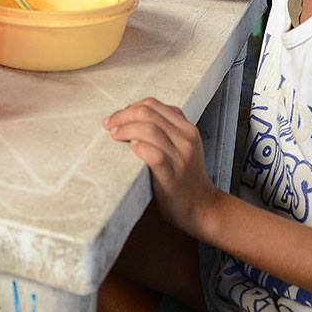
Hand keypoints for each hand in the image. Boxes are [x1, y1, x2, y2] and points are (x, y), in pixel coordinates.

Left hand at [103, 98, 219, 234]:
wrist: (202, 207)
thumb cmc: (185, 177)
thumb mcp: (182, 147)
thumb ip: (165, 130)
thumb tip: (130, 117)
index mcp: (187, 128)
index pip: (153, 104)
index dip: (130, 107)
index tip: (116, 117)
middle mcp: (186, 139)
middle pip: (148, 113)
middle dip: (122, 116)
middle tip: (108, 125)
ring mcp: (181, 157)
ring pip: (149, 129)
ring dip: (125, 129)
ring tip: (113, 136)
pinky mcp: (173, 176)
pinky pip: (154, 155)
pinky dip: (139, 147)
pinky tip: (131, 148)